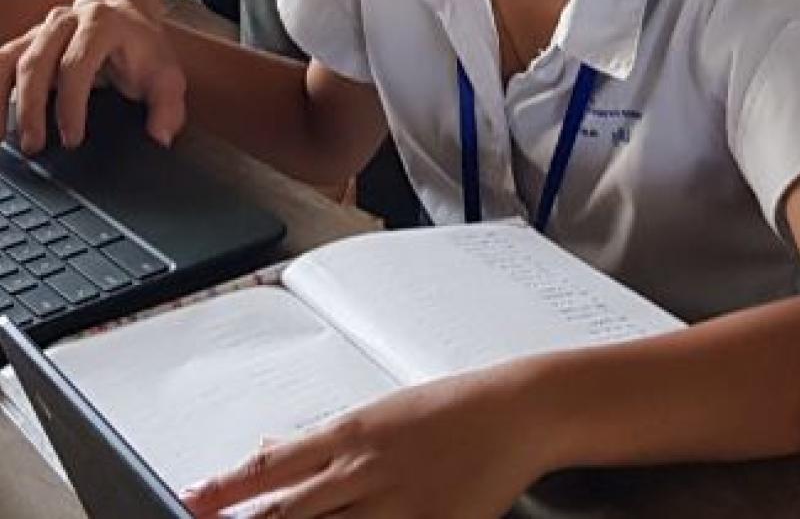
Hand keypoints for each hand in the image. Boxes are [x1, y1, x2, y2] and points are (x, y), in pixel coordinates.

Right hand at [0, 0, 186, 152]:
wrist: (122, 9)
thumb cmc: (141, 46)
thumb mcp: (165, 72)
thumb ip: (168, 105)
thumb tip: (160, 137)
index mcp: (101, 26)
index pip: (76, 65)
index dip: (71, 105)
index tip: (72, 139)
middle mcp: (65, 22)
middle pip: (36, 63)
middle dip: (31, 109)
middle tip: (34, 147)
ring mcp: (41, 30)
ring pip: (9, 59)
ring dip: (0, 99)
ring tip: (2, 137)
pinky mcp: (25, 42)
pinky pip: (0, 63)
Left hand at [181, 367, 544, 518]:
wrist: (511, 411)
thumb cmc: (444, 410)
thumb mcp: (375, 413)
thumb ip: (318, 438)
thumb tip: (268, 446)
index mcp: (347, 434)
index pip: (270, 467)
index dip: (224, 489)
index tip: (188, 502)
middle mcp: (362, 471)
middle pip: (288, 513)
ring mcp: (395, 507)